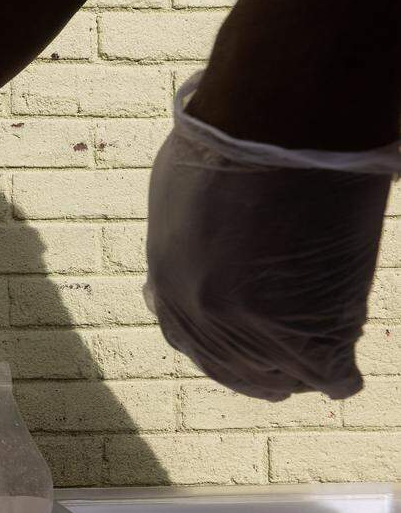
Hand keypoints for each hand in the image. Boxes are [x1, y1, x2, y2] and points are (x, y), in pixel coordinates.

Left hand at [145, 126, 392, 401]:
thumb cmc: (231, 140)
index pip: (187, 336)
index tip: (238, 348)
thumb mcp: (180, 189)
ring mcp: (251, 329)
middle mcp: (201, 316)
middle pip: (231, 366)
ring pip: (279, 375)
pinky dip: (340, 377)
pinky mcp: (304, 335)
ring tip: (320, 370)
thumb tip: (201, 242)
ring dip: (298, 374)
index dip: (216, 345)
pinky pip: (328, 374)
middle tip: (280, 380)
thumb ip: (186, 231)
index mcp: (167, 282)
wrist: (278, 131)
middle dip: (256, 373)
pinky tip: (345, 376)